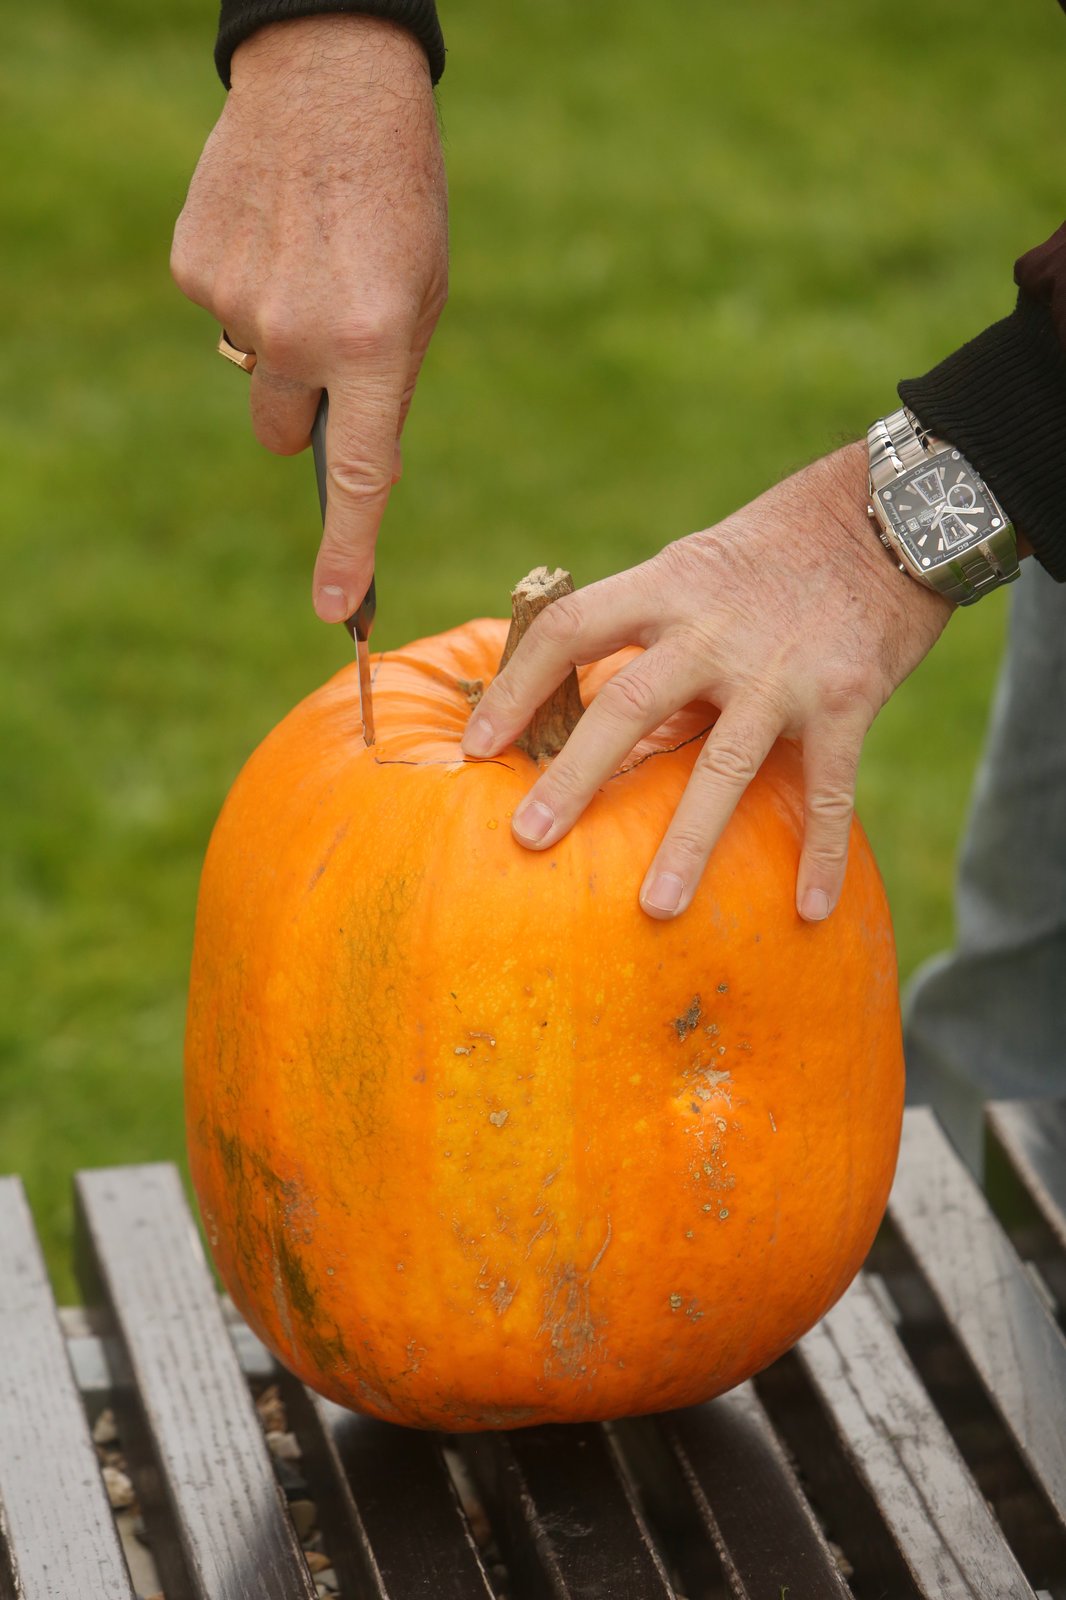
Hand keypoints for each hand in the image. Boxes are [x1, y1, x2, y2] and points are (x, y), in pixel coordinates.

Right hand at [171, 16, 447, 620]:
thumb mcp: (425, 294)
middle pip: (282, 435)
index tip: (338, 612)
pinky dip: (246, 289)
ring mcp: (236, 304)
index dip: (349, 551)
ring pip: (251, 371)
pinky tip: (271, 234)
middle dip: (304, 409)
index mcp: (376, 347)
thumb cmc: (399, 194)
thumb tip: (343, 448)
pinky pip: (221, 315)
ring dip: (278, 342)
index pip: (359, 478)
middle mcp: (300, 337)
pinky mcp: (192, 268)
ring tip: (308, 262)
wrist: (329, 77)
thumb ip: (388, 381)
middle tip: (332, 338)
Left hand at [461, 444, 951, 919]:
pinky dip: (821, 852)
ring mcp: (781, 668)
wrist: (891, 516)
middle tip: (529, 839)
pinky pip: (829, 789)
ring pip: (722, 765)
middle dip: (574, 778)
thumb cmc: (778, 550)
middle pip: (628, 706)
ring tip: (654, 907)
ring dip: (688, 842)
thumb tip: (589, 708)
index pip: (570, 629)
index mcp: (667, 587)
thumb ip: (649, 629)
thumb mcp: (698, 565)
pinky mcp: (846, 697)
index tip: (475, 747)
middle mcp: (714, 629)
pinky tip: (811, 910)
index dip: (517, 687)